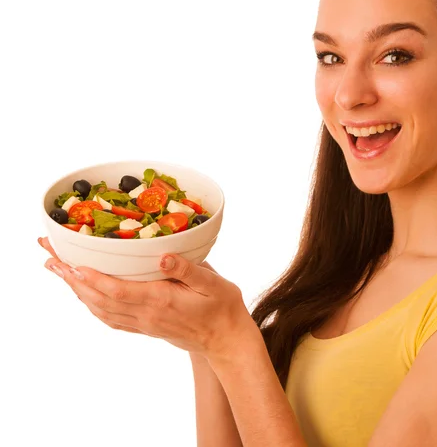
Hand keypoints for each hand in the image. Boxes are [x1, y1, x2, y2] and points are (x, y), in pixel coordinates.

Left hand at [38, 236, 257, 361]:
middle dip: (72, 279)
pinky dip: (92, 306)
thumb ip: (186, 270)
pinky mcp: (145, 327)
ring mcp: (143, 323)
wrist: (226, 339)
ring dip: (76, 291)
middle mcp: (146, 315)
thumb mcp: (212, 283)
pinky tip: (86, 296)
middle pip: (99, 299)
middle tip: (50, 259)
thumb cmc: (222, 307)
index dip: (91, 278)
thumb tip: (163, 257)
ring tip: (59, 272)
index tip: (71, 263)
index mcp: (160, 301)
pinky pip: (110, 319)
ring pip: (100, 309)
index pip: (117, 291)